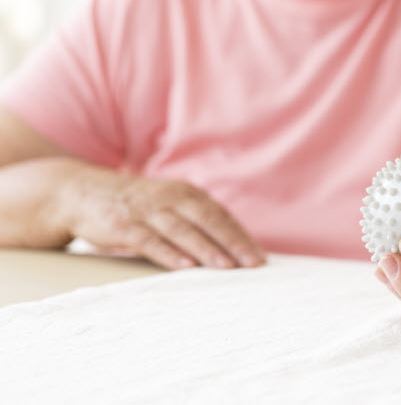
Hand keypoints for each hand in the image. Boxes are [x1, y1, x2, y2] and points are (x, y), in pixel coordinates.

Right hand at [58, 164, 266, 270]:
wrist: (82, 192)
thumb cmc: (137, 206)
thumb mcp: (169, 205)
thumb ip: (196, 222)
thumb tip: (231, 249)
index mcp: (187, 194)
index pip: (221, 216)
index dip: (241, 236)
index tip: (259, 258)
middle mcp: (171, 198)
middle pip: (208, 221)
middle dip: (233, 243)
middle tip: (253, 264)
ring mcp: (147, 211)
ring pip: (183, 230)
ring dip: (206, 249)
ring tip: (226, 267)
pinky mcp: (124, 225)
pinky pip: (150, 240)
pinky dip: (169, 253)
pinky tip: (185, 266)